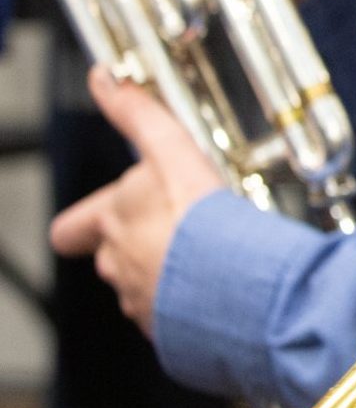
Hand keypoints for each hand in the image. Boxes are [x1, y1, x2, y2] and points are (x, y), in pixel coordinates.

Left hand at [48, 67, 223, 334]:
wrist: (232, 277)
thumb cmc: (196, 215)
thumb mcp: (168, 150)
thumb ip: (135, 113)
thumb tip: (105, 78)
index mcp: (112, 223)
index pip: (72, 229)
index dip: (80, 224)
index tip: (86, 222)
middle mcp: (118, 265)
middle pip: (112, 256)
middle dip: (136, 244)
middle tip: (170, 228)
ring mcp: (143, 301)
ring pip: (146, 284)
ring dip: (168, 271)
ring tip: (205, 254)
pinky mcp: (172, 329)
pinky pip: (176, 313)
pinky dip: (192, 299)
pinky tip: (218, 281)